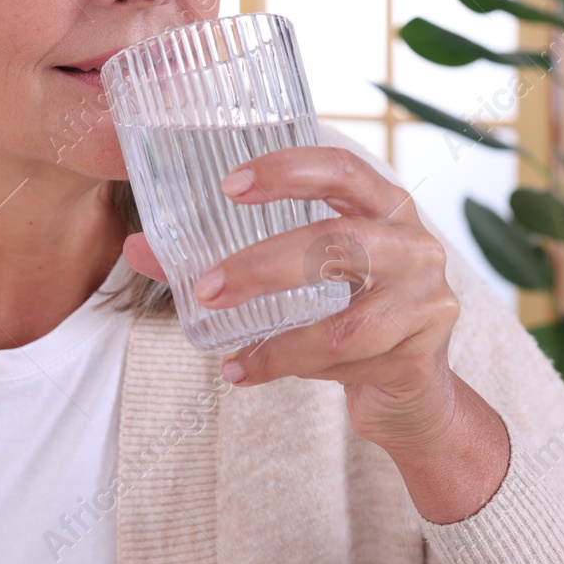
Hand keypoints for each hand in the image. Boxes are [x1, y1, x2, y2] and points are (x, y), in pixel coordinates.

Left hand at [122, 143, 510, 521]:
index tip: (228, 186)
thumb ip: (222, 260)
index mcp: (383, 207)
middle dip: (263, 264)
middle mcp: (413, 244)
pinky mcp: (420, 353)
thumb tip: (138, 248)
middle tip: (207, 287)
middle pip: (339, 240)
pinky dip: (285, 366)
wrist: (413, 394)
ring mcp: (425, 300)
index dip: (288, 170)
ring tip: (225, 346)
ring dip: (276, 337)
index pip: (341, 169)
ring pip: (344, 320)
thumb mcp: (298, 279)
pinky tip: (244, 370)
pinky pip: (344, 363)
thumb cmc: (347, 317)